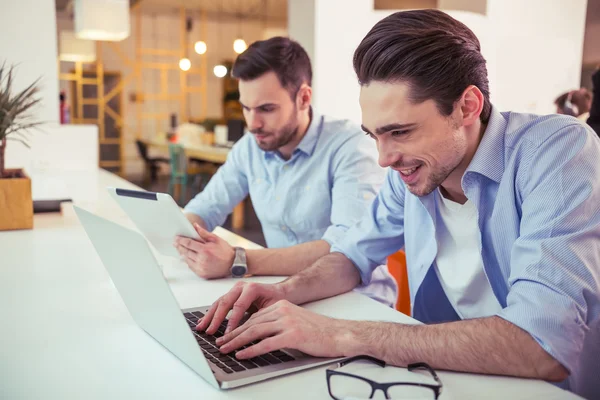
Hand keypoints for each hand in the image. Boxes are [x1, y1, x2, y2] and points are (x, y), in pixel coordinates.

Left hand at [174, 223, 234, 278]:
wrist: (233, 264)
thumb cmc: (225, 251)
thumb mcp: (215, 239)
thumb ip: (203, 233)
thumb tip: (194, 226)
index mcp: (205, 250)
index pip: (188, 244)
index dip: (181, 240)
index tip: (176, 238)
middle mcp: (202, 260)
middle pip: (185, 252)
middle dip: (179, 246)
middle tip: (175, 243)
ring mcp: (201, 268)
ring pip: (187, 260)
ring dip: (182, 254)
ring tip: (180, 249)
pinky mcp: (202, 274)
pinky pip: (191, 267)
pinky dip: (188, 261)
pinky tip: (187, 257)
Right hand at [196, 281, 285, 334]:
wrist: (281, 291)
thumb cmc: (278, 301)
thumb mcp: (273, 309)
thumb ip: (261, 318)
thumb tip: (253, 334)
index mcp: (252, 288)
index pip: (239, 306)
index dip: (232, 321)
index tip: (228, 334)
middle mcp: (242, 286)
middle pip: (225, 302)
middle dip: (215, 319)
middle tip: (210, 332)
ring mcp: (235, 289)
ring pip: (219, 302)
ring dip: (209, 316)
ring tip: (201, 328)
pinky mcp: (232, 294)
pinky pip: (219, 303)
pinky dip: (211, 313)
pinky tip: (204, 321)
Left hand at [216, 300, 348, 359]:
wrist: (339, 334)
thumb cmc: (319, 331)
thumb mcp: (295, 321)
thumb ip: (277, 324)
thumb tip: (258, 335)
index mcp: (282, 305)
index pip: (254, 316)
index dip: (238, 326)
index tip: (227, 335)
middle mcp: (283, 311)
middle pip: (251, 322)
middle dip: (233, 334)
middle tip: (220, 343)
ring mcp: (287, 322)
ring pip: (255, 331)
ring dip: (236, 341)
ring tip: (225, 350)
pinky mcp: (293, 335)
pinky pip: (266, 343)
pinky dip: (251, 349)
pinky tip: (242, 355)